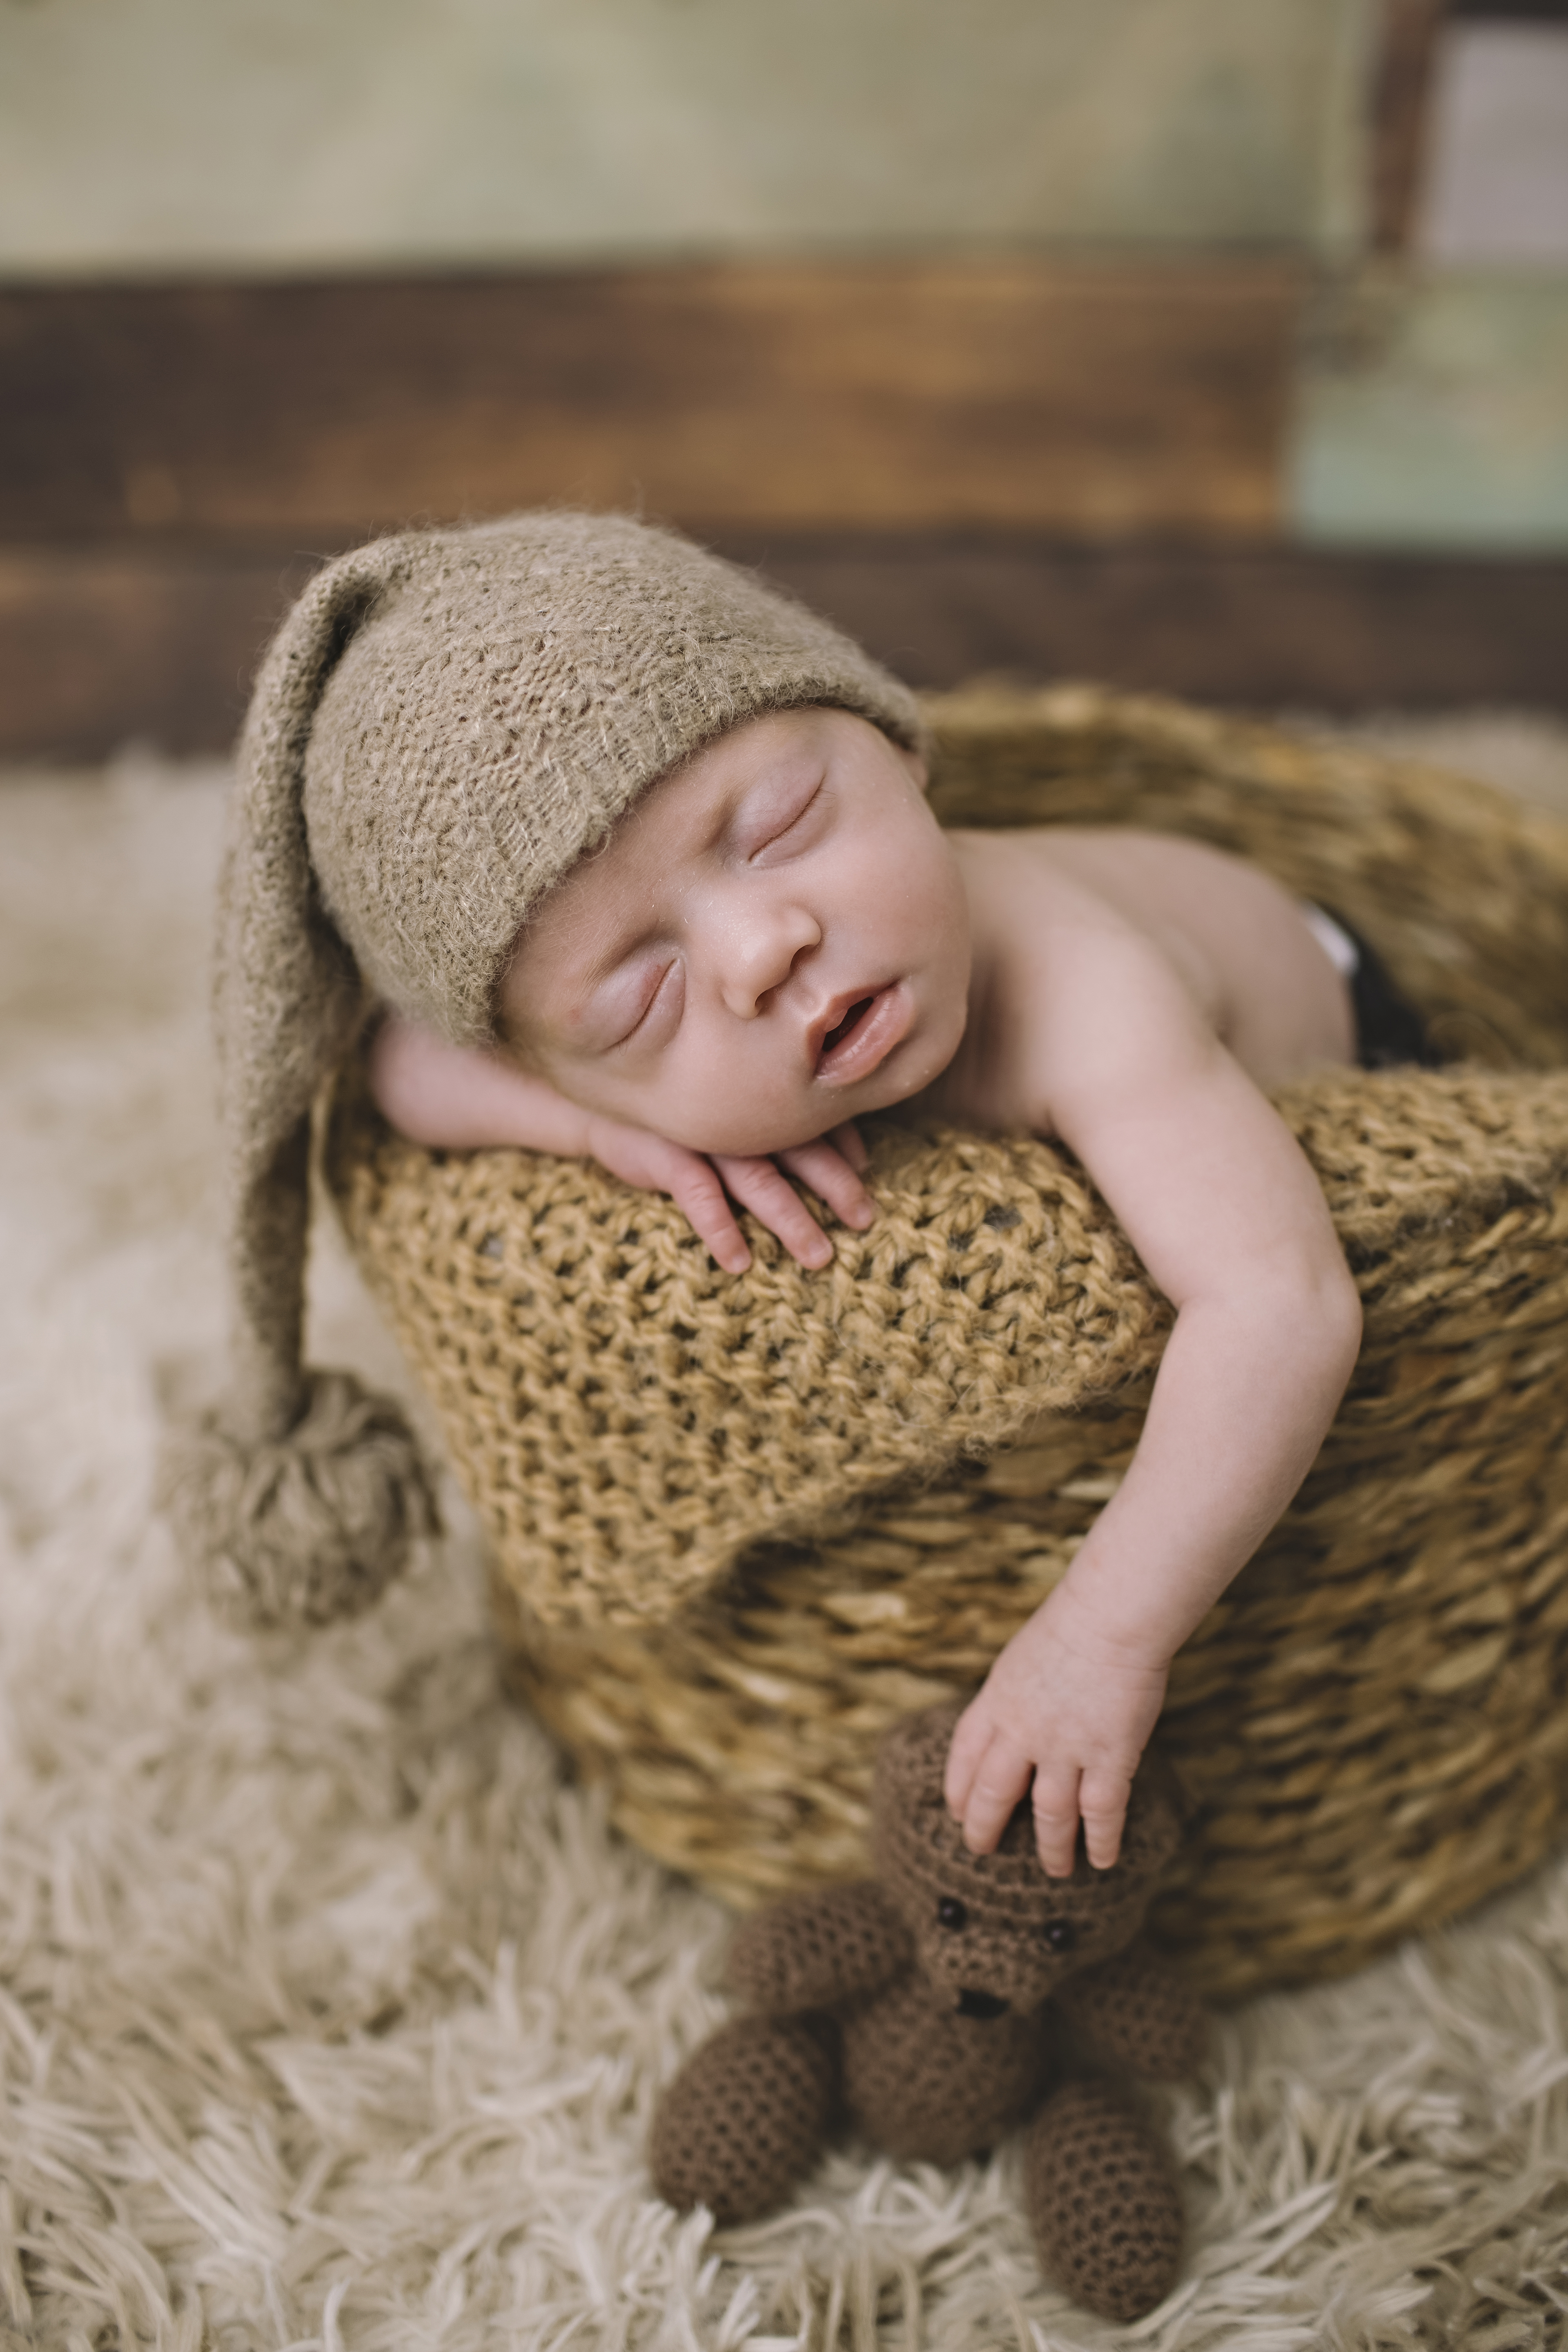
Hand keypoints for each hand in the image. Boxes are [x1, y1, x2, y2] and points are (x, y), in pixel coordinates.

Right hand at [582, 1111, 874, 1273]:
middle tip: (865, 1219)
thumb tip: (859, 1154)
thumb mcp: (740, 1116)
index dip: (844, 1147)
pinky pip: (699, 1195)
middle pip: (800, 1151)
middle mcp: (740, 1116)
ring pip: (759, 1179)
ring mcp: (705, 1135)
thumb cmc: (685, 1114)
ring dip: (790, 1218)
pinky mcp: (667, 1154)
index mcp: (761, 1101)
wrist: (603, 1105)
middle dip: (836, 1186)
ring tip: (818, 1256)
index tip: (869, 1174)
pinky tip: (738, 1262)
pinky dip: (720, 1228)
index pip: (814, 1122)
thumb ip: (794, 1128)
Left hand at [943, 1586, 1169, 1875]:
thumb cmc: (1072, 1625)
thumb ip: (1012, 1698)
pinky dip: (1101, 1840)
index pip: (964, 1756)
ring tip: (1055, 1869)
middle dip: (985, 1828)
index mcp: (996, 1702)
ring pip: (1049, 1814)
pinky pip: (1101, 1812)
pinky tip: (1103, 1860)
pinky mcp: (1110, 1756)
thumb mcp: (1020, 1660)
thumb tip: (1010, 1728)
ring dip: (1051, 1847)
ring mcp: (1066, 1748)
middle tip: (984, 1850)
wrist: (1112, 1615)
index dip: (958, 1789)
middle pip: (993, 1794)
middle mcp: (1023, 1732)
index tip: (956, 1812)